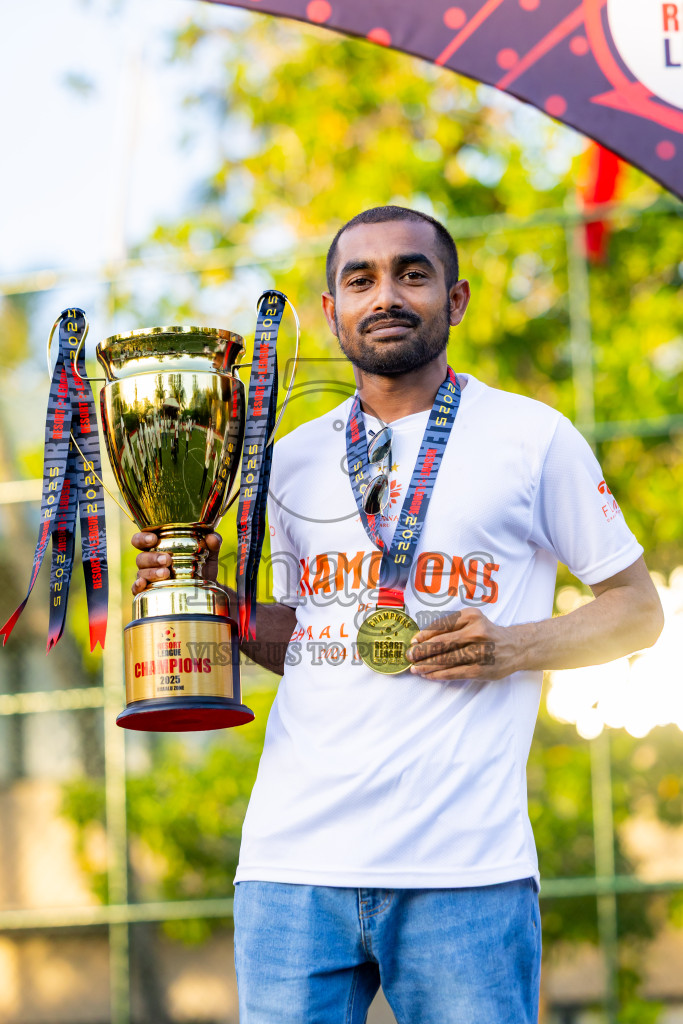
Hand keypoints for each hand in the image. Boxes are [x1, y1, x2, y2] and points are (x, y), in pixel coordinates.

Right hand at [131, 531, 222, 594]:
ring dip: (151, 572)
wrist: (206, 590)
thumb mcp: (209, 553)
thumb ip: (213, 542)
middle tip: (167, 560)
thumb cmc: (201, 566)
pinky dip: (137, 586)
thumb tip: (212, 538)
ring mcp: (148, 576)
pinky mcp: (149, 591)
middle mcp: (150, 561)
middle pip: (141, 557)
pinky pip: (136, 589)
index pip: (142, 539)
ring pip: (141, 572)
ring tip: (166, 573)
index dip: (143, 538)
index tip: (154, 539)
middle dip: (152, 557)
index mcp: (159, 547)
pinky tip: (144, 584)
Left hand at [405, 608, 521, 680]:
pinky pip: (455, 673)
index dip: (425, 634)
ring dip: (427, 665)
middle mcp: (476, 632)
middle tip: (410, 656)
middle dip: (422, 651)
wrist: (515, 647)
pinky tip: (429, 675)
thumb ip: (451, 626)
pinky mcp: (481, 669)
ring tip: (415, 668)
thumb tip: (422, 638)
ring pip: (447, 659)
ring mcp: (480, 651)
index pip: (442, 625)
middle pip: (442, 643)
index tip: (413, 641)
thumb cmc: (487, 633)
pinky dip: (440, 675)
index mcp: (471, 616)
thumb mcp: (472, 621)